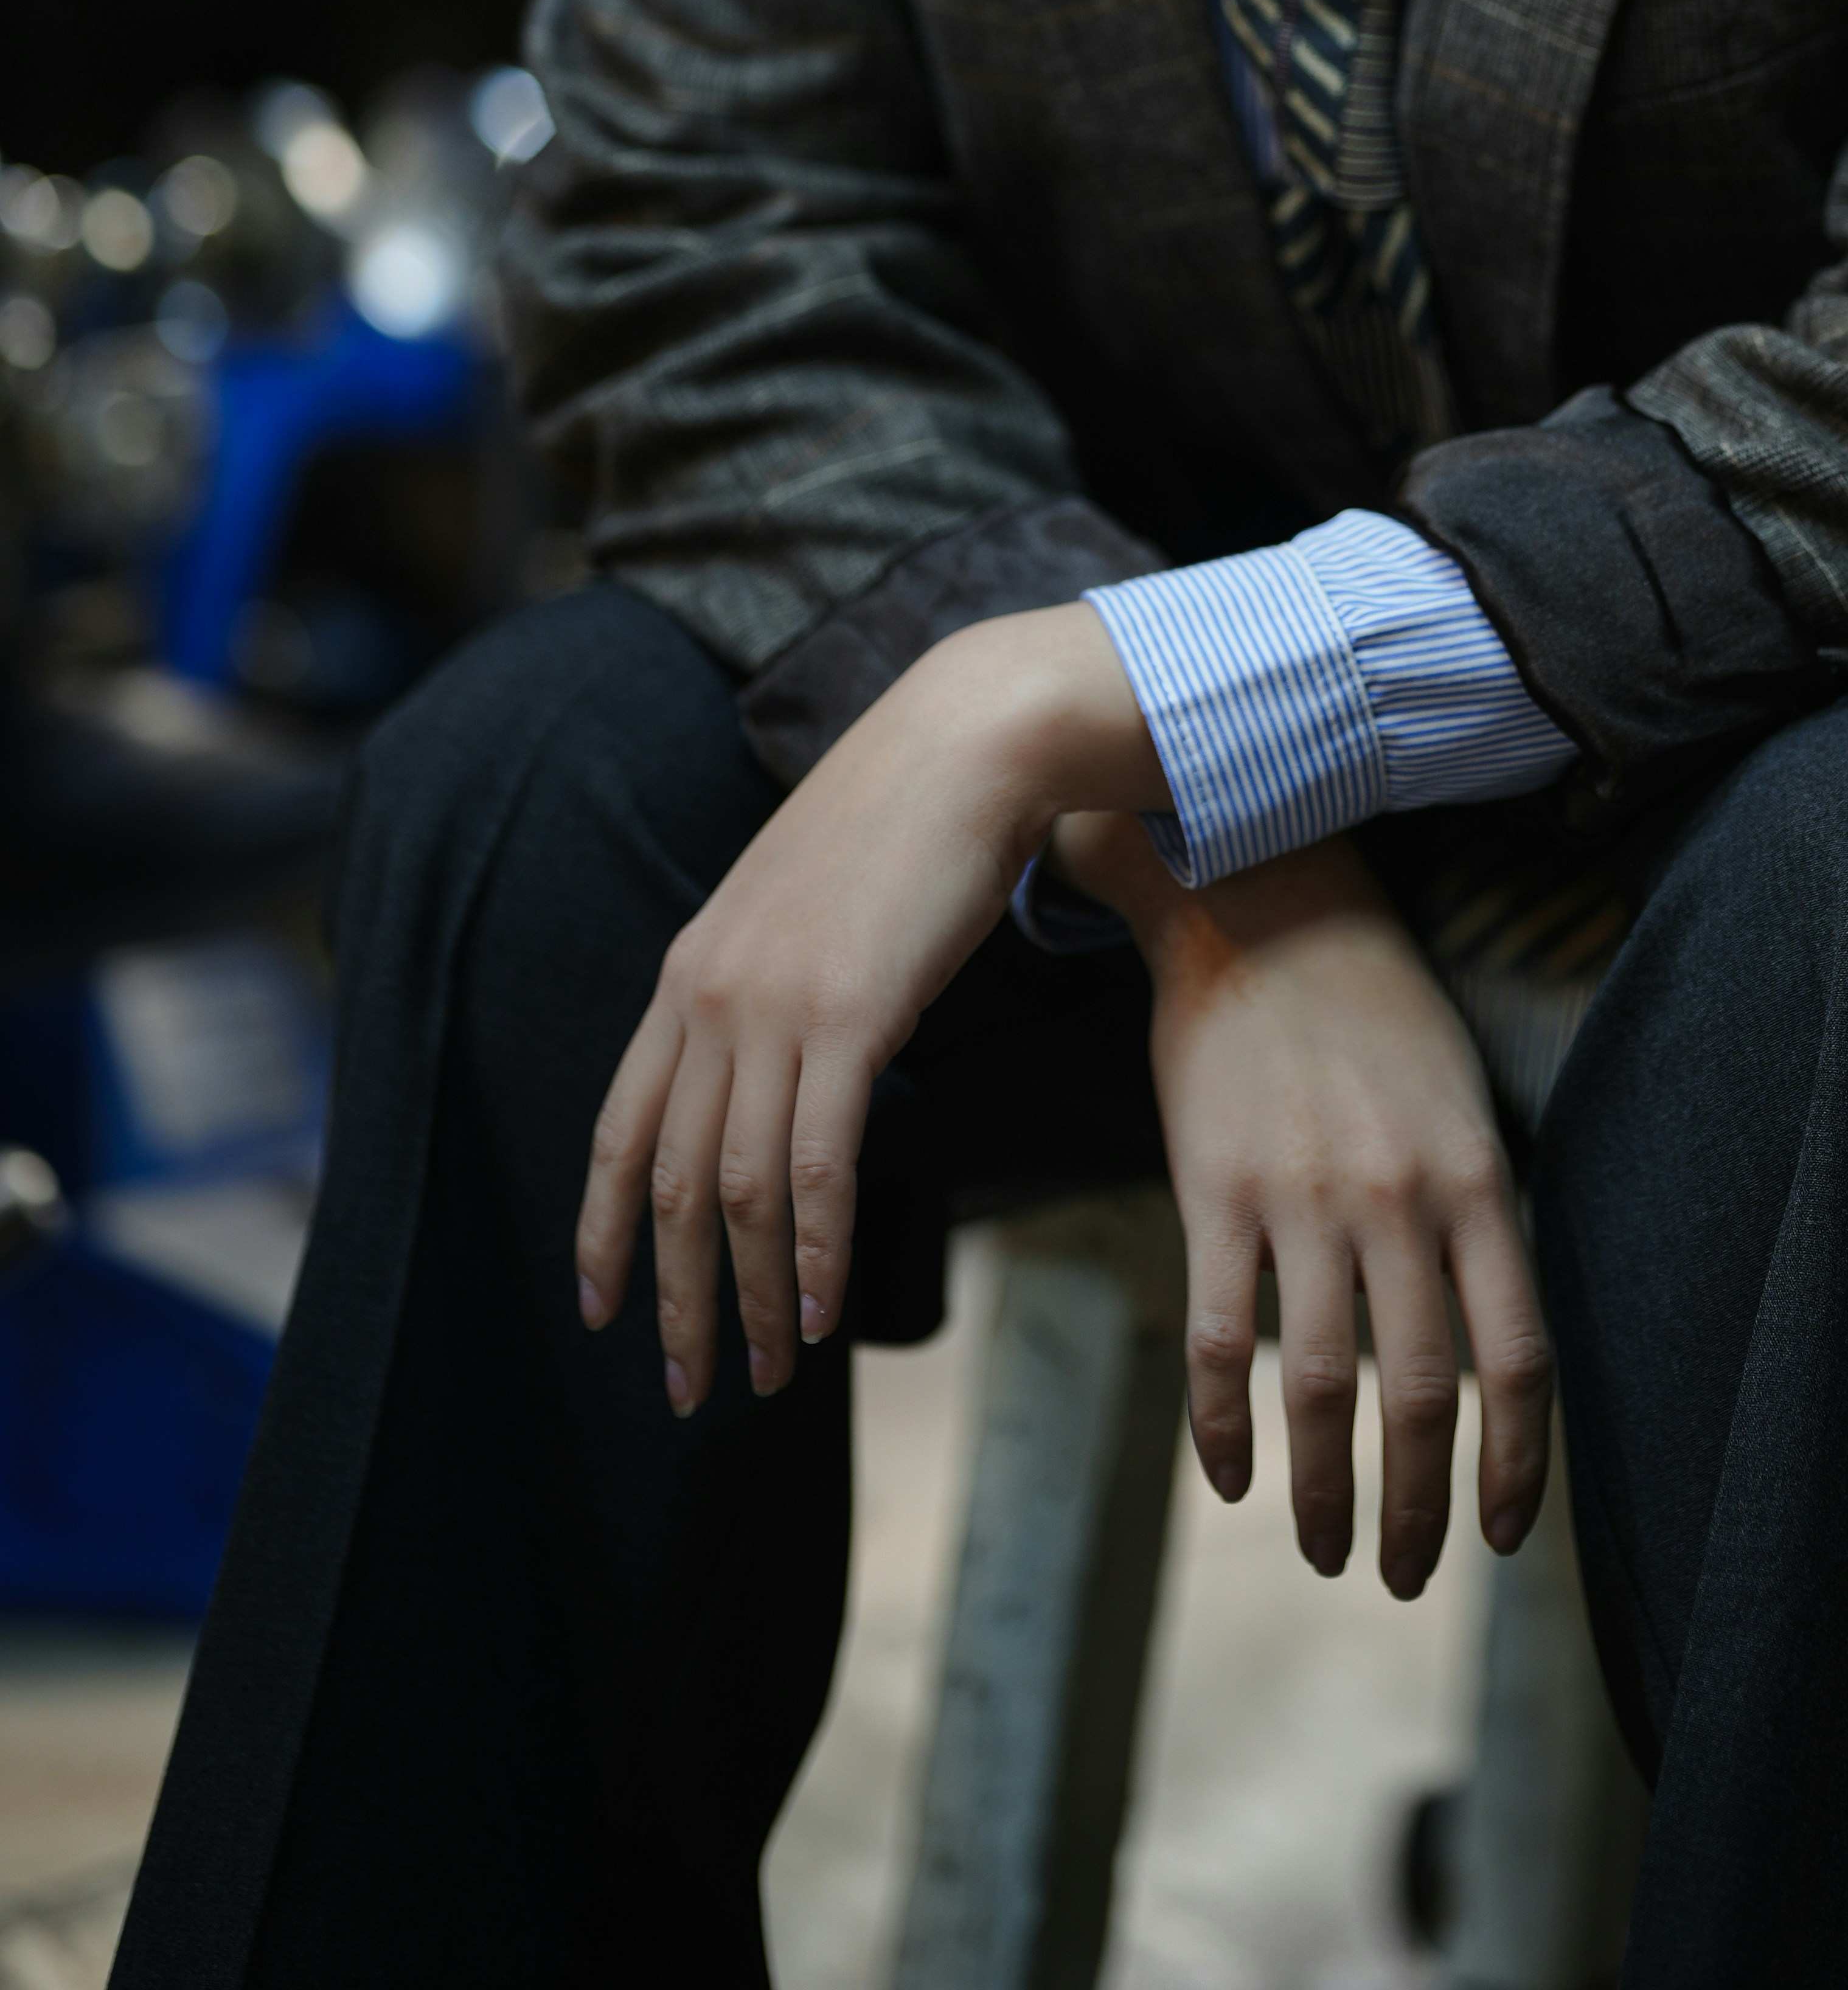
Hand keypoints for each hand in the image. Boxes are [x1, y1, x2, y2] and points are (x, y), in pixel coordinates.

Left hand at [577, 605, 1165, 1414]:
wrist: (959, 746)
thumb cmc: (892, 828)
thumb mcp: (794, 913)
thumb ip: (762, 991)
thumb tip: (765, 1071)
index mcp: (687, 976)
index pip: (618, 1132)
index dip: (604, 1233)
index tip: (602, 1312)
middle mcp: (711, 999)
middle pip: (673, 1185)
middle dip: (676, 1300)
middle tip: (689, 1387)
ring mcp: (776, 1007)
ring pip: (743, 1192)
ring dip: (752, 1297)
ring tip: (766, 1372)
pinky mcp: (851, 1016)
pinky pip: (821, 1166)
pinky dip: (817, 1253)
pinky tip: (821, 1312)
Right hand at [1053, 811, 1552, 1600]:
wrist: (1259, 898)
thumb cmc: (1370, 1005)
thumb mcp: (1456, 1095)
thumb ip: (1472, 1214)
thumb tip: (1486, 1345)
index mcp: (1473, 1176)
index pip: (1517, 1358)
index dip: (1517, 1464)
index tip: (1503, 1537)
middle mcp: (1397, 1196)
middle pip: (1420, 1395)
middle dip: (1417, 1510)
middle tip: (1403, 1576)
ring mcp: (1303, 1195)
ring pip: (1323, 1388)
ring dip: (1327, 1494)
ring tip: (1326, 1550)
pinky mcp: (1214, 1190)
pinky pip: (1222, 1340)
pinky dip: (1226, 1430)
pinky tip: (1233, 1480)